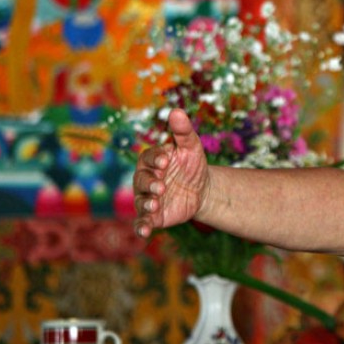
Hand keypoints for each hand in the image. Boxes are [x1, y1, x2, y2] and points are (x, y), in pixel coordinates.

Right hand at [132, 108, 209, 238]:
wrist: (202, 190)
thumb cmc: (193, 164)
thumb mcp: (192, 147)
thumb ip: (183, 131)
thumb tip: (177, 111)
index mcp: (152, 159)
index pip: (148, 157)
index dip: (155, 159)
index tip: (165, 160)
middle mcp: (145, 178)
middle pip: (141, 179)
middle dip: (150, 182)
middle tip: (161, 185)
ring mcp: (148, 197)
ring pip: (140, 200)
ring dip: (146, 203)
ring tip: (155, 205)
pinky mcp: (153, 215)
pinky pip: (142, 221)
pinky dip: (141, 226)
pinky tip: (144, 232)